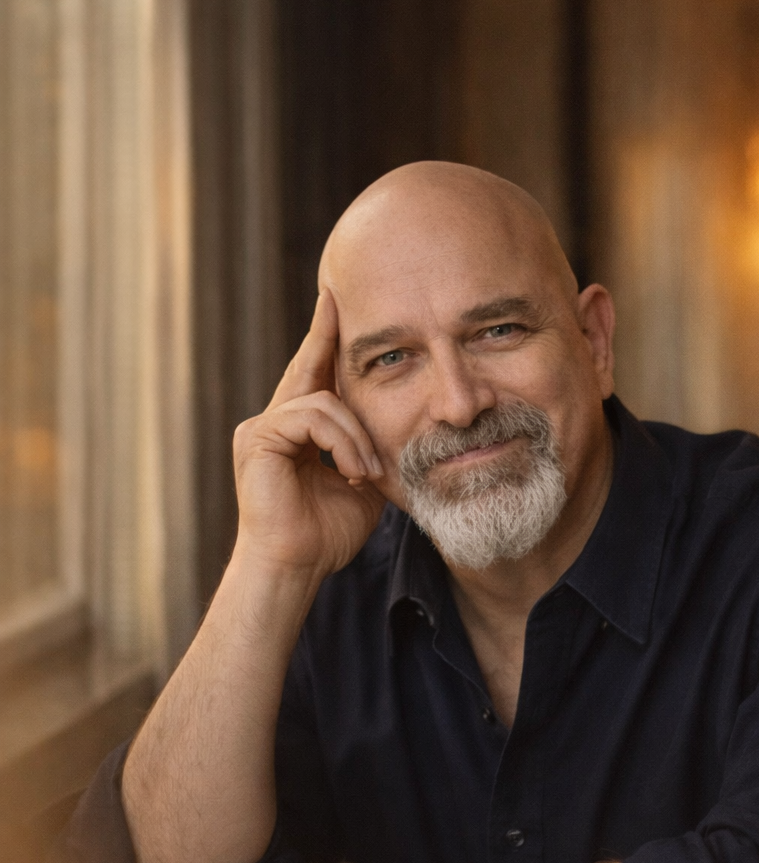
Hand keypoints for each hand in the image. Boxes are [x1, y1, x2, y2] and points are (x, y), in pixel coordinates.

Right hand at [232, 291, 386, 576]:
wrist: (297, 567)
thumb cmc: (326, 535)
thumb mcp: (362, 483)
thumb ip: (369, 450)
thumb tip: (396, 430)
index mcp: (297, 433)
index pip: (316, 378)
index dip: (327, 343)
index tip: (338, 306)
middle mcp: (273, 423)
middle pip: (306, 368)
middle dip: (325, 333)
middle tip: (336, 295)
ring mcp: (261, 429)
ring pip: (320, 398)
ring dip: (356, 434)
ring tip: (367, 470)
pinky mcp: (258, 438)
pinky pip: (310, 416)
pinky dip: (341, 440)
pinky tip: (353, 469)